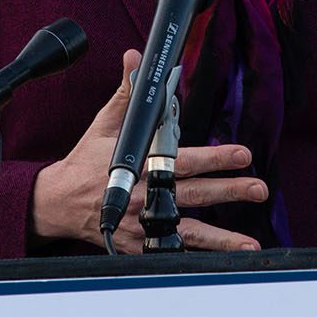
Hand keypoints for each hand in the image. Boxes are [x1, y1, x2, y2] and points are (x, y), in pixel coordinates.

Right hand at [30, 49, 268, 252]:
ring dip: (221, 238)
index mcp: (138, 165)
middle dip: (228, 192)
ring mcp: (140, 224)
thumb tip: (134, 57)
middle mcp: (142, 196)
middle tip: (259, 188)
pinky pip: (170, 252)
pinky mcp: (137, 244)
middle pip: (193, 195)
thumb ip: (126, 92)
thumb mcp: (104, 124)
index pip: (182, 160)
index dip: (214, 158)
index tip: (242, 154)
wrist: (57, 203)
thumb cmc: (85, 161)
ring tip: (250, 244)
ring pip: (187, 232)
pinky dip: (195, 257)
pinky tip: (220, 260)